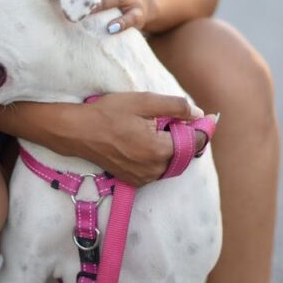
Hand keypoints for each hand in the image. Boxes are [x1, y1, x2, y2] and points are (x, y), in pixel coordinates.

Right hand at [70, 92, 208, 186]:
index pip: (194, 143)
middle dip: (183, 137)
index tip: (204, 118)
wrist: (78, 132)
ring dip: (169, 147)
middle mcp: (154, 169)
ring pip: (170, 162)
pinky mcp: (134, 181)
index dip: (201, 129)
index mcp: (159, 150)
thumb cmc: (109, 113)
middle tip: (171, 119)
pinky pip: (156, 169)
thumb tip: (198, 114)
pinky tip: (143, 141)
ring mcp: (143, 178)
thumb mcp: (144, 101)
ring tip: (153, 129)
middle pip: (183, 154)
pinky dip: (157, 156)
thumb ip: (175, 107)